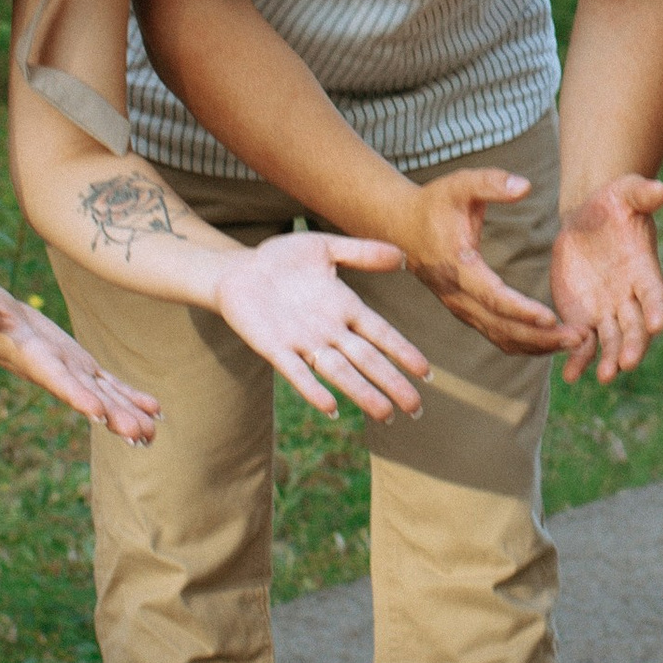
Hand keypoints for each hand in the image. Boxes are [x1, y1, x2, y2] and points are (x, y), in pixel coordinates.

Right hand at [0, 283, 157, 442]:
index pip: (55, 378)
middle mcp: (54, 371)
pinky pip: (108, 384)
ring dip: (126, 414)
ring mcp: (69, 370)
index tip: (97, 412)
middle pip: (86, 395)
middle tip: (138, 435)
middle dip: (111, 415)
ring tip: (150, 434)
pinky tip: (153, 410)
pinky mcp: (80, 365)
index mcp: (31, 357)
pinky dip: (130, 396)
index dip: (76, 394)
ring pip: (102, 395)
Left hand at [213, 233, 429, 421]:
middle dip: (392, 383)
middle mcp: (329, 330)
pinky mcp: (274, 348)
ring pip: (339, 372)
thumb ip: (362, 252)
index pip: (381, 334)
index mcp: (344, 308)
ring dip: (362, 393)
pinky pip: (296, 372)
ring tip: (384, 414)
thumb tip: (404, 256)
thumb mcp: (324, 248)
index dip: (403, 352)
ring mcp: (303, 341)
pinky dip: (312, 390)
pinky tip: (330, 407)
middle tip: (415, 409)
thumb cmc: (281, 260)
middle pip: (367, 360)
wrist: (237, 270)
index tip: (425, 372)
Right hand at [398, 166, 571, 354]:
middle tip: (581, 336)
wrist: (400, 227)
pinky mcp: (466, 312)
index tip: (551, 317)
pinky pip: (497, 336)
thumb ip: (491, 182)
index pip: (492, 297)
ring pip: (501, 337)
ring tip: (576, 341)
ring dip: (538, 344)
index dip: (521, 310)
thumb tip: (525, 186)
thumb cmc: (434, 203)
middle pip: (502, 327)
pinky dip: (526, 344)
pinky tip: (553, 341)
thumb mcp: (459, 184)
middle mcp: (457, 296)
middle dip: (541, 336)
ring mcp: (460, 308)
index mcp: (457, 268)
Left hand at [550, 174, 662, 382]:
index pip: (654, 293)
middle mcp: (629, 297)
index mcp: (644, 270)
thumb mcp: (626, 193)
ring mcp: (606, 310)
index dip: (656, 308)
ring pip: (610, 340)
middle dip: (632, 344)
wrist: (587, 219)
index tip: (657, 324)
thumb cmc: (614, 203)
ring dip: (607, 358)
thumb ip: (642, 194)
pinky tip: (570, 374)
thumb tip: (660, 190)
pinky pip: (582, 342)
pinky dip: (578, 358)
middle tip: (626, 363)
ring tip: (601, 376)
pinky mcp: (582, 316)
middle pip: (635, 326)